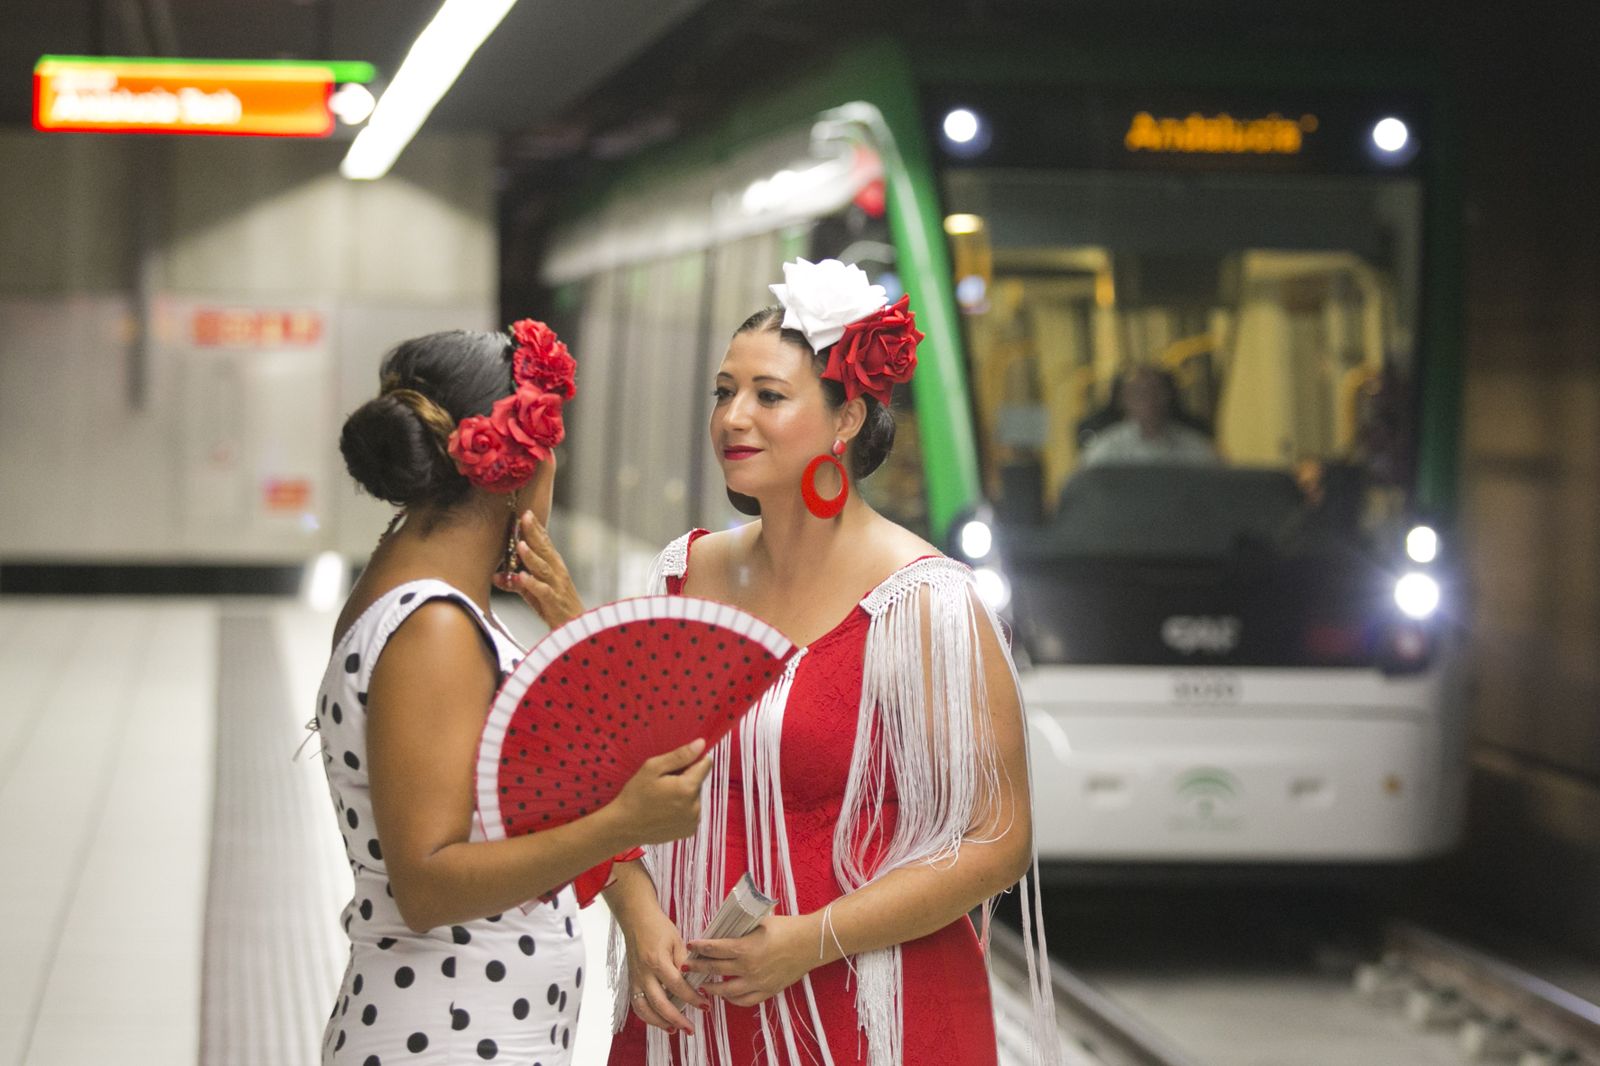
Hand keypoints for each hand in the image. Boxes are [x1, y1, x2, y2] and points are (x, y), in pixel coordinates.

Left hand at [494, 511, 583, 628]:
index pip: (545, 543)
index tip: (526, 513)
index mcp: (554, 566)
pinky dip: (531, 583)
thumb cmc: (554, 607)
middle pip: (545, 549)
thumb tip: (495, 576)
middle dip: (534, 533)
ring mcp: (557, 586)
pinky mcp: (554, 602)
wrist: (575, 628)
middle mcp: (557, 572)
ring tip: (519, 544)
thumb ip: (516, 583)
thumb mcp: (533, 592)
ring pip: (543, 568)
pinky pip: (542, 591)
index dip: (536, 528)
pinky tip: (521, 577)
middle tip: (525, 517)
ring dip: (531, 556)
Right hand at [609, 738, 712, 845]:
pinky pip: (692, 812)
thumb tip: (702, 744)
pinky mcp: (689, 831)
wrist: (624, 826)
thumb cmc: (635, 795)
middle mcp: (696, 807)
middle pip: (699, 782)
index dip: (692, 761)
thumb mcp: (652, 768)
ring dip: (685, 794)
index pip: (705, 765)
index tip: (677, 766)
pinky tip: (666, 811)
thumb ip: (680, 756)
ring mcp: (693, 821)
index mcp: (688, 788)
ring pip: (696, 797)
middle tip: (664, 784)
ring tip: (663, 799)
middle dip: (686, 779)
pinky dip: (683, 809)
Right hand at [623, 901, 707, 1034]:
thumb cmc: (658, 927)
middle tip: (691, 1029)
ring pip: (644, 1009)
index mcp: (657, 961)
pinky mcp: (631, 980)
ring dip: (659, 1023)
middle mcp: (643, 973)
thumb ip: (684, 963)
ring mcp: (635, 978)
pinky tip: (660, 1021)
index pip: (677, 986)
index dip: (692, 998)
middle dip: (676, 1019)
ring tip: (674, 1030)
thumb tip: (695, 982)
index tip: (705, 1005)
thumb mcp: (677, 941)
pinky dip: (647, 1016)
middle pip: (659, 1003)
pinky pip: (637, 1004)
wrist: (636, 918)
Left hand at [686, 913, 820, 1007]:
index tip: (691, 945)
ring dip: (712, 988)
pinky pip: (745, 1001)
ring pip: (727, 991)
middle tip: (687, 966)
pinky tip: (726, 996)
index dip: (700, 947)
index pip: (715, 949)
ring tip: (702, 985)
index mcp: (745, 948)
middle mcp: (748, 968)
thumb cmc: (787, 927)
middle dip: (698, 967)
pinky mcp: (768, 991)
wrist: (811, 942)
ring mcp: (758, 982)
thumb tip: (724, 926)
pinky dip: (733, 1000)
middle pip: (715, 970)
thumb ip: (741, 926)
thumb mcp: (760, 921)